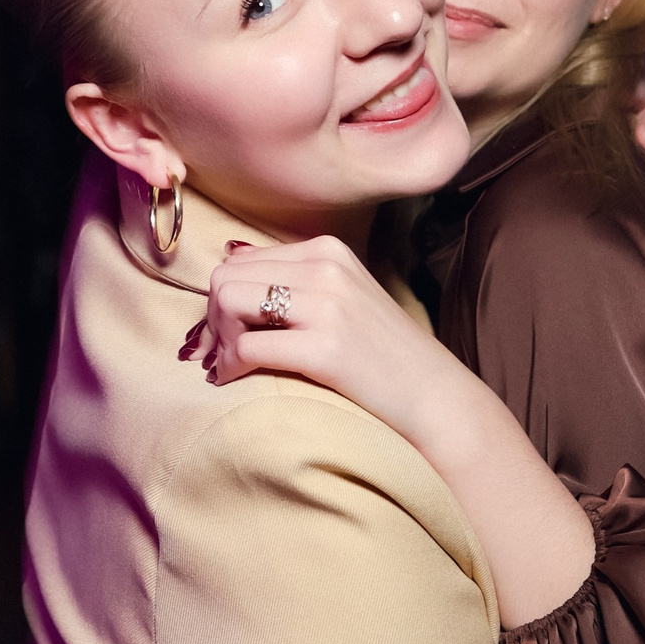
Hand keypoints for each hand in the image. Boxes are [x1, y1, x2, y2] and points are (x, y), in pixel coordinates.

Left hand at [196, 236, 455, 452]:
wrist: (432, 394)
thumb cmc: (381, 352)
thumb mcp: (343, 295)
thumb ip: (293, 277)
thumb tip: (231, 261)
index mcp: (327, 249)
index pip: (240, 260)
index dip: (220, 298)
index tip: (223, 330)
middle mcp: (325, 267)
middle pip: (226, 279)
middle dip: (212, 319)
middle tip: (219, 351)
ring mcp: (327, 305)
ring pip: (228, 303)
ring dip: (218, 339)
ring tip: (229, 364)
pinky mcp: (325, 348)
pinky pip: (247, 347)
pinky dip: (229, 366)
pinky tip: (233, 379)